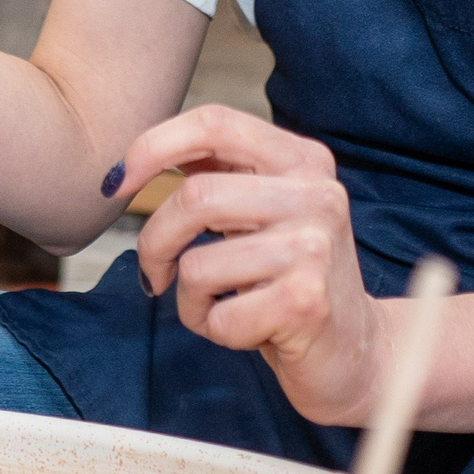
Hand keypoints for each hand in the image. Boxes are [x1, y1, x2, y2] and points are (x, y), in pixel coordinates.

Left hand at [117, 104, 388, 427]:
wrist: (357, 350)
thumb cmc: (292, 279)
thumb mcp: (265, 212)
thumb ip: (221, 175)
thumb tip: (138, 158)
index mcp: (303, 159)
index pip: (216, 123)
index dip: (154, 146)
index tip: (116, 181)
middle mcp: (316, 193)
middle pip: (195, 197)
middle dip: (154, 243)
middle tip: (153, 274)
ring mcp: (315, 247)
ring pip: (198, 266)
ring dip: (190, 300)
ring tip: (221, 306)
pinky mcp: (306, 302)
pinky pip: (218, 317)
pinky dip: (215, 330)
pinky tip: (250, 330)